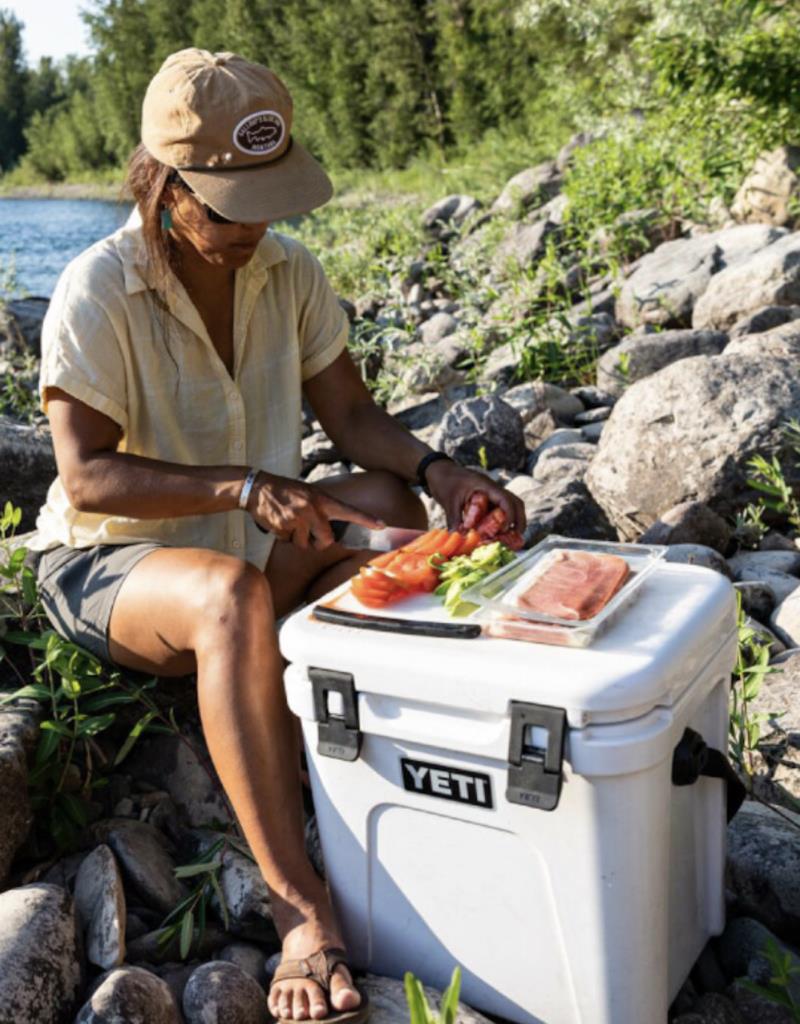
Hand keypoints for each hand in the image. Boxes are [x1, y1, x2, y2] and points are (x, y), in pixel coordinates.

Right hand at [247, 472, 383, 549]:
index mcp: (322, 499)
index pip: (349, 511)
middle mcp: (313, 508)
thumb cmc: (285, 492)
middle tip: (310, 535)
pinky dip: (283, 536)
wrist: (257, 487)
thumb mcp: (308, 494)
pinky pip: (288, 542)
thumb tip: (330, 534)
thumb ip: (321, 510)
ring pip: (305, 545)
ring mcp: (298, 518)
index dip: (366, 519)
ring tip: (289, 522)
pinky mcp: (283, 526)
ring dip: (298, 539)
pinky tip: (278, 522)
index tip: (382, 525)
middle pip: (327, 540)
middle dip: (319, 543)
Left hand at [425, 460, 525, 532]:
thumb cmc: (443, 481)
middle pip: (515, 502)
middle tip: (517, 537)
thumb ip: (454, 520)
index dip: (509, 516)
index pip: (506, 499)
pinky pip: (498, 509)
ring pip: (509, 505)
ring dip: (512, 520)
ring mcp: (490, 493)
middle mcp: (492, 489)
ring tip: (510, 538)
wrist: (437, 470)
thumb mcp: (449, 502)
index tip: (504, 530)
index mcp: (486, 486)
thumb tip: (457, 539)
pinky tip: (496, 533)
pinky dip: (500, 520)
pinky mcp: (485, 498)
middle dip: (519, 520)